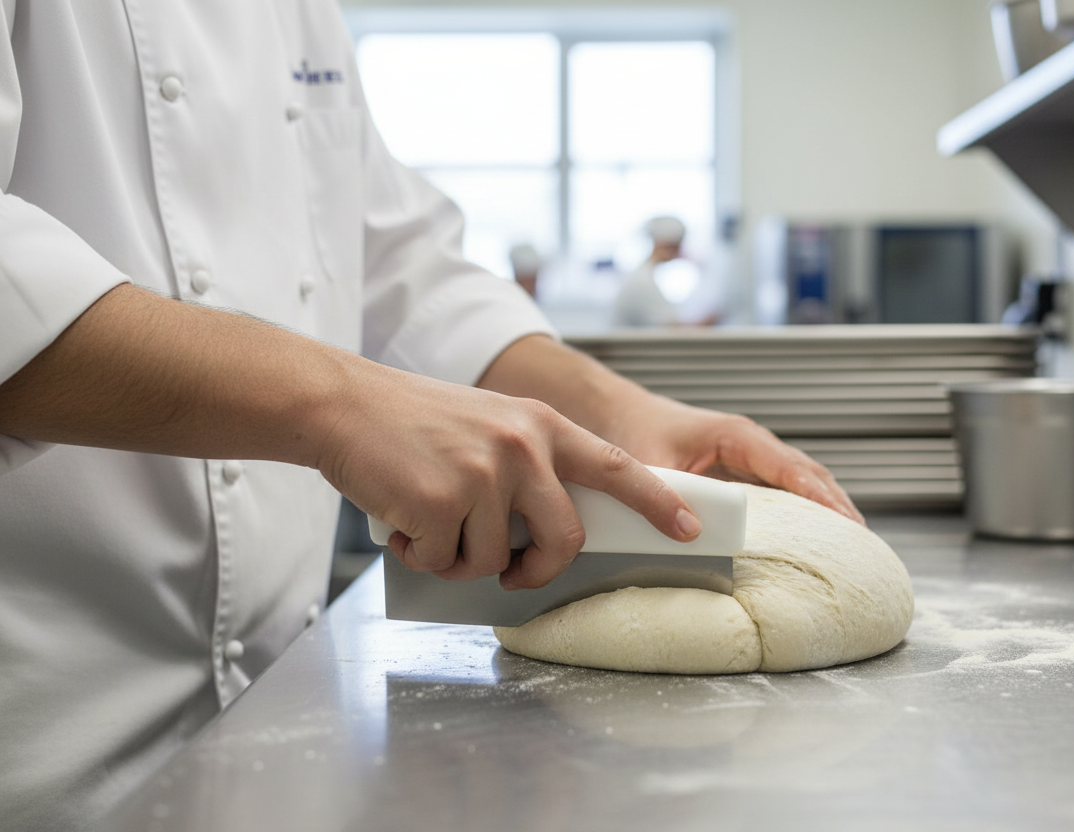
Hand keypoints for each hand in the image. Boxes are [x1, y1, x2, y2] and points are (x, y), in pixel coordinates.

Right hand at [315, 364, 701, 588]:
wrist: (343, 404)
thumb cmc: (411, 421)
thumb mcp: (488, 423)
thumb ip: (527, 465)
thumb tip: (542, 533)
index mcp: (539, 424)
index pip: (615, 466)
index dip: (656, 502)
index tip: (688, 527)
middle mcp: (522, 447)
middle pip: (566, 538)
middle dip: (539, 570)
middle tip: (512, 574)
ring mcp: (485, 475)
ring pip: (494, 559)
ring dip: (458, 556)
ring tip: (428, 518)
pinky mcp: (443, 502)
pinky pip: (446, 562)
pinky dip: (422, 554)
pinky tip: (403, 519)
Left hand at [603, 392, 864, 524]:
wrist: (617, 413)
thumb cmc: (633, 430)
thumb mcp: (647, 464)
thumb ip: (667, 494)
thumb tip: (691, 530)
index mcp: (737, 435)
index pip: (791, 467)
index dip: (820, 496)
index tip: (846, 521)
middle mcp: (750, 444)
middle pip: (809, 473)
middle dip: (838, 505)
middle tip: (863, 542)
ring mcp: (749, 457)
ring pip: (801, 481)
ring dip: (827, 508)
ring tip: (852, 544)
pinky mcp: (741, 471)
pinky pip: (783, 490)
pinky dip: (804, 509)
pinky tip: (814, 536)